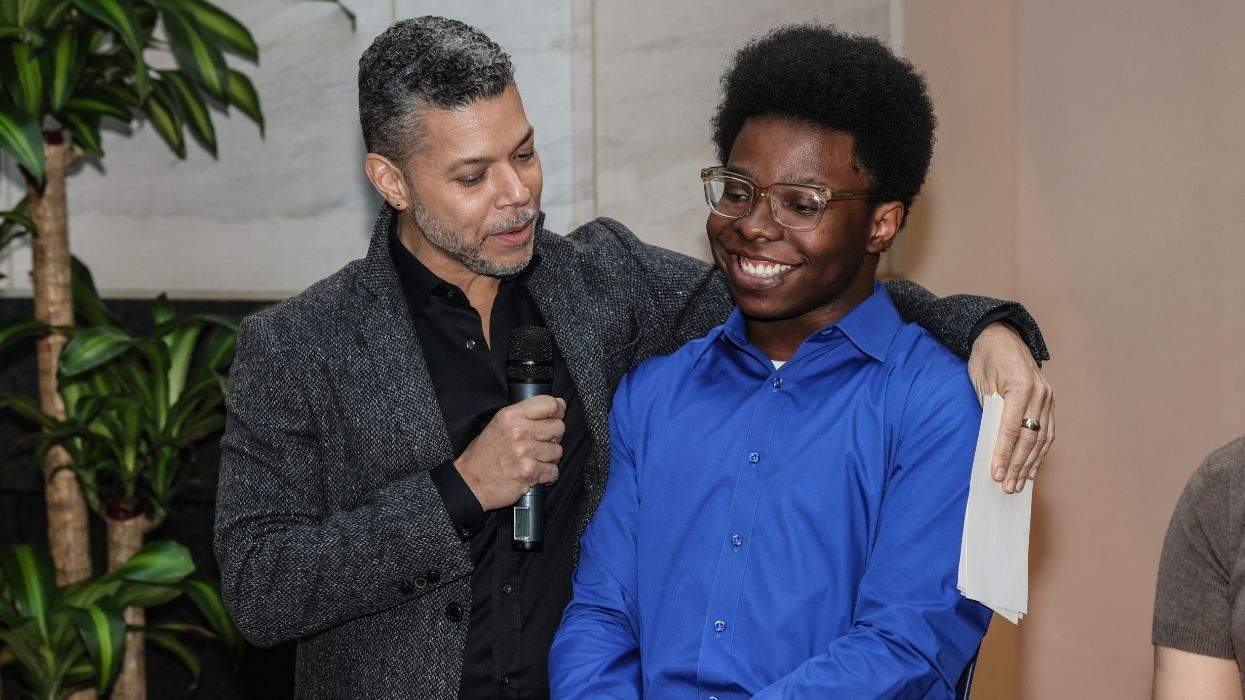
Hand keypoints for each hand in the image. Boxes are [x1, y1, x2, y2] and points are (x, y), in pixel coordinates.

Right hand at [454, 395, 565, 510]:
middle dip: (553, 437)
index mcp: (511, 415)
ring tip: (533, 460)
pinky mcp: (528, 472)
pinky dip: (547, 475)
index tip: (556, 416)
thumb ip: (526, 414)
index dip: (558, 411)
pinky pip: (554, 471)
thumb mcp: (499, 424)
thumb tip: (559, 404)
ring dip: (549, 458)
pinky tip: (534, 474)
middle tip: (539, 444)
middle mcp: (519, 431)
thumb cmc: (484, 455)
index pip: (549, 404)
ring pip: (558, 451)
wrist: (470, 483)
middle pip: (558, 427)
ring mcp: (524, 452)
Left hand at [967, 322, 1054, 493]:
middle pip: (1029, 438)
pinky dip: (1040, 452)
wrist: (1001, 335)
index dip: (1004, 454)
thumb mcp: (980, 382)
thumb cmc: (985, 358)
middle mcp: (1040, 393)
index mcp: (1021, 387)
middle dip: (1018, 465)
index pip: (1012, 429)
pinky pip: (1048, 431)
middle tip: (1008, 488)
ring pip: (1042, 438)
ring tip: (1020, 485)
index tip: (996, 474)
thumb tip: (991, 444)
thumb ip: (989, 411)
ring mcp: (1048, 397)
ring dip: (1030, 464)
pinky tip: (1033, 468)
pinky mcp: (1049, 401)